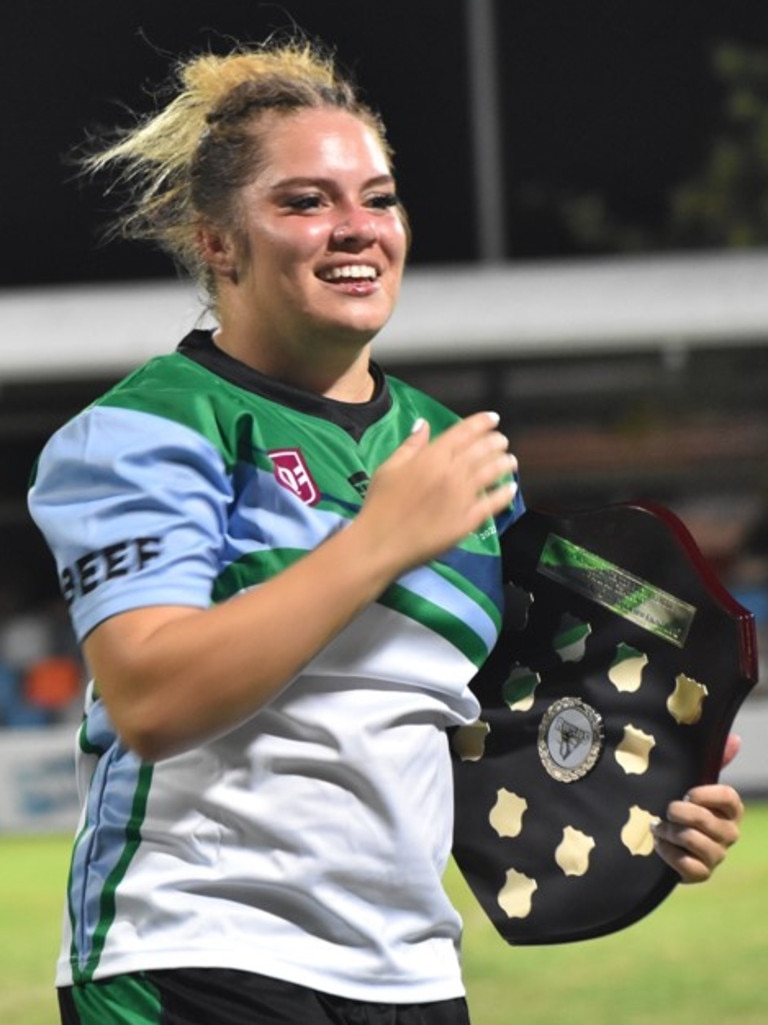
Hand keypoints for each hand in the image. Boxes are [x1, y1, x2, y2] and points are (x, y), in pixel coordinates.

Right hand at [357, 411, 517, 574]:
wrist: (380, 543)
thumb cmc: (379, 504)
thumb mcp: (389, 467)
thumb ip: (410, 445)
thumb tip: (423, 424)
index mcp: (431, 457)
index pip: (463, 432)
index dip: (481, 422)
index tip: (493, 418)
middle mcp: (451, 473)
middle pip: (482, 450)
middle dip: (495, 442)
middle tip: (502, 440)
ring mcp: (461, 498)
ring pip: (491, 473)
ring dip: (504, 463)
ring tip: (510, 460)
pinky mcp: (467, 521)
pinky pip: (492, 504)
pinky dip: (504, 494)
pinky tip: (510, 489)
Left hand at [652, 733, 743, 882]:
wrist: (664, 838)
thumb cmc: (682, 804)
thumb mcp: (693, 779)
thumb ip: (715, 760)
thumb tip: (735, 739)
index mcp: (730, 810)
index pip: (730, 799)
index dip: (707, 795)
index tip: (687, 792)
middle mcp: (729, 833)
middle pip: (705, 820)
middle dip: (678, 812)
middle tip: (665, 809)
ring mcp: (716, 856)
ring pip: (693, 840)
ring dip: (669, 831)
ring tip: (657, 826)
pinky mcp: (701, 874)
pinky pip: (687, 865)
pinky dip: (668, 853)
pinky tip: (658, 844)